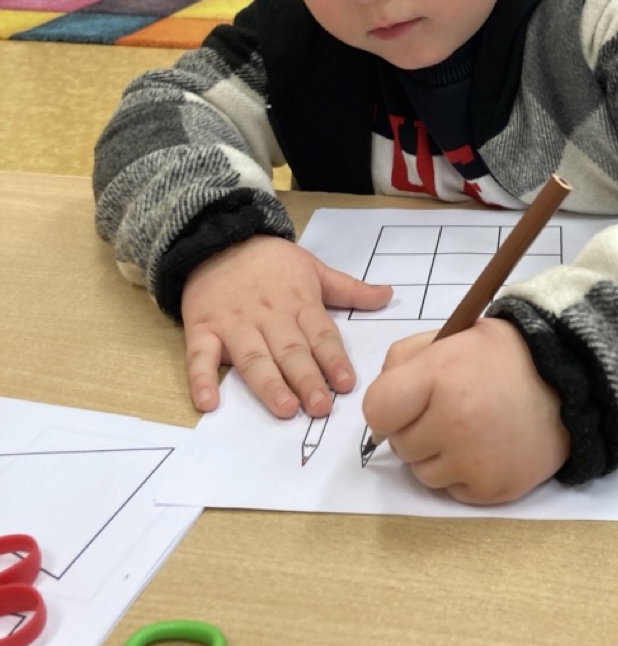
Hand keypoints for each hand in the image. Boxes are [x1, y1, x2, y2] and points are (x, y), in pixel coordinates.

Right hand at [181, 236, 391, 417]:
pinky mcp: (203, 328)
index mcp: (299, 303)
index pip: (320, 335)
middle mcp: (269, 316)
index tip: (346, 384)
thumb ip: (350, 289)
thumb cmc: (270, 260)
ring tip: (284, 408)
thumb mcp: (314, 268)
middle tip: (320, 407)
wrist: (218, 236)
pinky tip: (207, 403)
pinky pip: (200, 356)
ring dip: (268, 384)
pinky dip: (202, 379)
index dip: (334, 359)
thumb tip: (389, 295)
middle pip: (290, 351)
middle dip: (307, 379)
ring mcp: (234, 324)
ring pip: (253, 357)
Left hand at [361, 318, 570, 504]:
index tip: (404, 403)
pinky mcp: (492, 489)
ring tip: (470, 429)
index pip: (377, 411)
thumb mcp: (453, 336)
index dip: (387, 408)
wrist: (572, 381)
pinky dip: (463, 474)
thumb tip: (381, 403)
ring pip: (422, 473)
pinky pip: (453, 491)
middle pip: (399, 445)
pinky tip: (486, 448)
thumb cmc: (506, 356)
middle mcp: (453, 422)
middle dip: (415, 429)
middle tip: (448, 410)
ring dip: (436, 455)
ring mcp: (473, 461)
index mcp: (439, 376)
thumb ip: (406, 358)